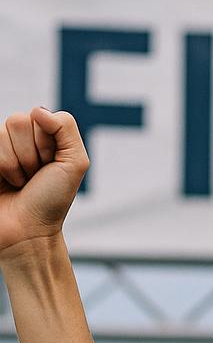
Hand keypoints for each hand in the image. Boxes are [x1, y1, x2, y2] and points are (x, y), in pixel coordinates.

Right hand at [0, 107, 88, 258]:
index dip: (47, 144)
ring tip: (20, 183)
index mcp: (41, 135)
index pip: (38, 115)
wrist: (29, 232)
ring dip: (15, 165)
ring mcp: (0, 149)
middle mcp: (18, 138)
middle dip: (31, 155)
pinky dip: (3, 167)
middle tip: (34, 177)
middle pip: (17, 121)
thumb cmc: (52, 201)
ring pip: (2, 134)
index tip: (51, 167)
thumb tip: (38, 110)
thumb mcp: (75, 163)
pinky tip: (6, 183)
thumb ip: (66, 128)